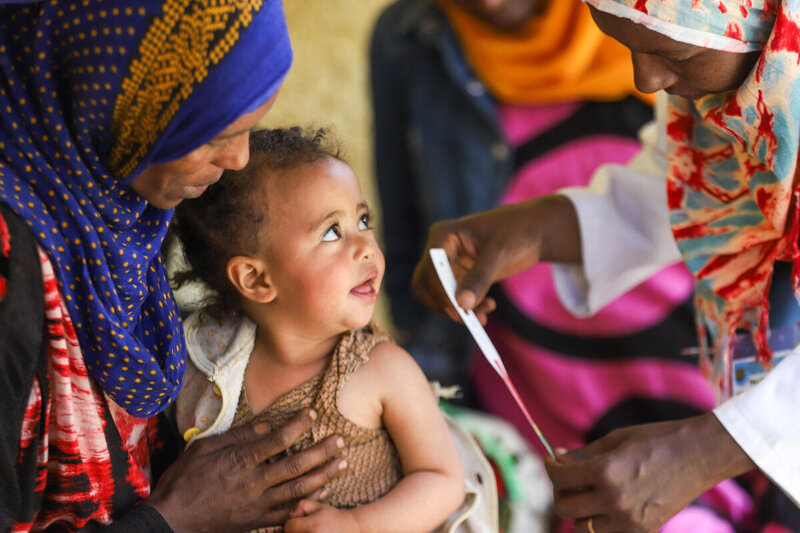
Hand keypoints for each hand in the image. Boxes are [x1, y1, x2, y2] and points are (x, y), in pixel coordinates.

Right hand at [147, 409, 346, 532]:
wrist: (171, 521)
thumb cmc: (183, 480)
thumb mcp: (203, 448)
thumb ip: (237, 436)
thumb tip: (266, 426)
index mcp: (240, 461)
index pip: (278, 439)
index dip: (298, 424)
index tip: (312, 412)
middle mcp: (253, 483)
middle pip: (297, 465)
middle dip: (322, 451)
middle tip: (340, 440)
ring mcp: (256, 505)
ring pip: (299, 490)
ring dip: (324, 476)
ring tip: (343, 463)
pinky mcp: (256, 521)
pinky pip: (288, 512)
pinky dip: (309, 503)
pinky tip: (324, 493)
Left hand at [284, 500, 360, 532]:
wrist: (351, 529)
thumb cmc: (332, 517)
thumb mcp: (318, 506)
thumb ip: (300, 506)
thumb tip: (290, 516)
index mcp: (312, 526)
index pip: (288, 526)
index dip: (292, 522)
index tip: (301, 521)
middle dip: (295, 531)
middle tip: (308, 528)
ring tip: (312, 532)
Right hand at [411, 195, 578, 323]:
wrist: (532, 232)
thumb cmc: (516, 232)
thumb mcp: (498, 253)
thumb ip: (479, 278)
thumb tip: (463, 305)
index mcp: (443, 235)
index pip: (430, 269)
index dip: (441, 291)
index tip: (460, 310)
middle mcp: (440, 250)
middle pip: (426, 284)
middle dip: (445, 304)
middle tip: (468, 319)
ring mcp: (448, 265)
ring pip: (438, 295)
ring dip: (456, 310)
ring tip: (483, 316)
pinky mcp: (459, 278)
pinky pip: (453, 299)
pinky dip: (466, 309)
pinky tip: (487, 308)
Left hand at [544, 413, 754, 532]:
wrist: (699, 455)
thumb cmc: (656, 440)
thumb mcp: (615, 440)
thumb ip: (583, 453)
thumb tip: (557, 457)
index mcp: (605, 472)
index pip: (560, 478)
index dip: (550, 468)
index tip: (551, 461)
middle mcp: (614, 500)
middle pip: (564, 508)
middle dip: (560, 492)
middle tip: (567, 479)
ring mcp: (630, 520)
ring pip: (583, 527)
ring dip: (579, 511)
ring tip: (587, 494)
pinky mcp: (644, 530)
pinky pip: (608, 532)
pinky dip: (601, 521)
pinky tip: (607, 503)